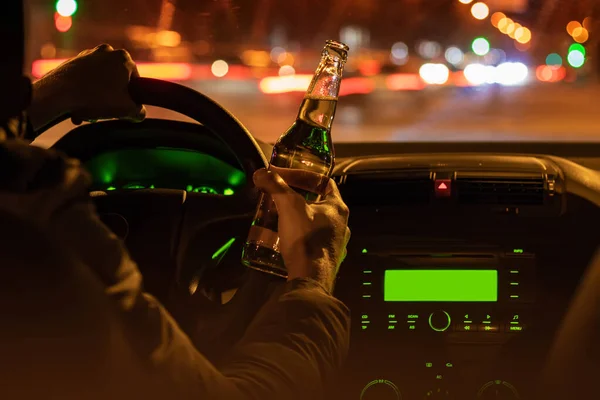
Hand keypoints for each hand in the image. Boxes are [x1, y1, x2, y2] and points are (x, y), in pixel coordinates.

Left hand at [29, 44, 145, 129]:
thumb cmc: (96, 99)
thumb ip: (139, 111)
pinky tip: (79, 107)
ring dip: (97, 97)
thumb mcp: (126, 110)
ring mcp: (88, 54)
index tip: (126, 108)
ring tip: (90, 112)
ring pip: (100, 81)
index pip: (136, 81)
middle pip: (116, 80)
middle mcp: (107, 51)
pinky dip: (85, 92)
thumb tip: (139, 113)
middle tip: (107, 112)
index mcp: (123, 58)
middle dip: (112, 97)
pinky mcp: (73, 61)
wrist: (58, 94)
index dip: (133, 97)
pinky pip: (86, 79)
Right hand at [253, 168, 350, 292]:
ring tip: (276, 215)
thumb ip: (276, 186)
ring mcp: (336, 243)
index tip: (283, 176)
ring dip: (296, 217)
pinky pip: (311, 240)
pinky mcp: (326, 259)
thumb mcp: (289, 206)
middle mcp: (342, 224)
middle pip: (318, 202)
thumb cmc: (305, 238)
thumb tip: (260, 173)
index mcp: (338, 208)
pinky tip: (282, 238)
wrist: (311, 279)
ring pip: (314, 222)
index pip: (324, 182)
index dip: (303, 175)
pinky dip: (297, 235)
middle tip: (277, 196)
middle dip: (296, 197)